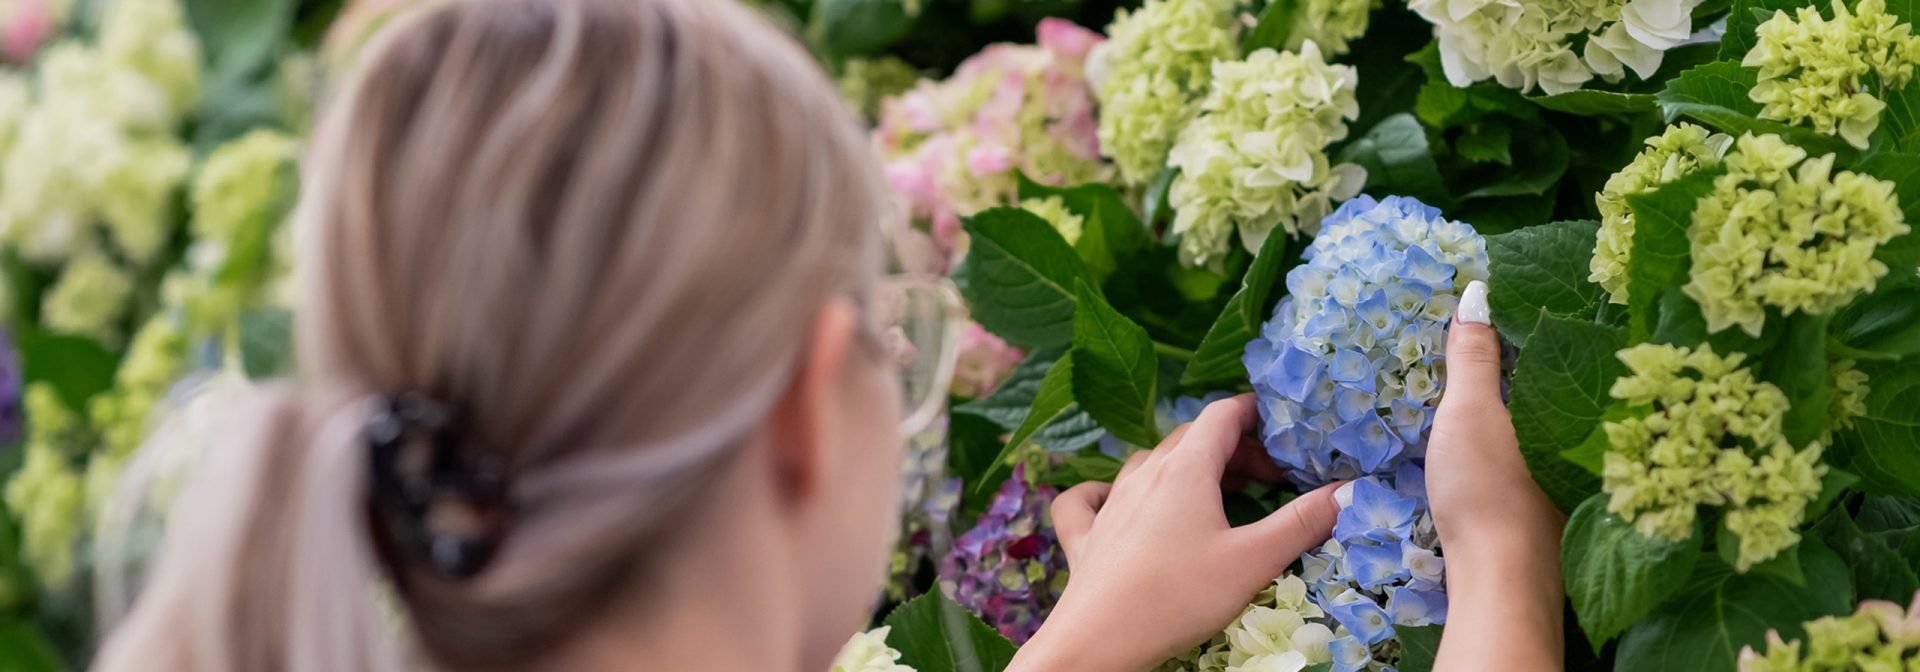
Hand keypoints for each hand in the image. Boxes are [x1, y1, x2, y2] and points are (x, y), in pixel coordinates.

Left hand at [1009, 395, 1341, 671]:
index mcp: (1186, 468)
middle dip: (1235, 450)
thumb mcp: (1253, 560)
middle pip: (1192, 440)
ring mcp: (1109, 503)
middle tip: (1270, 481)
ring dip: (1187, 469)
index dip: (1257, 415)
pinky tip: (1113, 500)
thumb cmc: (1179, 596)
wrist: (1100, 640)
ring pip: (1149, 464)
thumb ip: (1302, 522)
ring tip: (1217, 496)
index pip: (1223, 415)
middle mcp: (1144, 474)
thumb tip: (1347, 491)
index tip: (1286, 435)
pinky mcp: (1083, 536)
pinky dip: (1108, 491)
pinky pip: (1089, 498)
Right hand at [1424, 279, 1564, 670]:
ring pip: (1541, 428)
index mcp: (1570, 408)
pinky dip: (1511, 445)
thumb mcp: (1470, 411)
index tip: (1507, 296)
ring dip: (1517, 408)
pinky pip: (1531, 459)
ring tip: (1478, 382)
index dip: (1530, 323)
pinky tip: (1488, 446)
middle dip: (1524, 365)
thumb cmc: (1489, 489)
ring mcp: (1566, 479)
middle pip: (1550, 389)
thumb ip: (1471, 355)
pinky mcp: (1546, 510)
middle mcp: (1580, 440)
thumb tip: (1476, 290)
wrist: (1499, 581)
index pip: (1557, 349)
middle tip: (1485, 334)